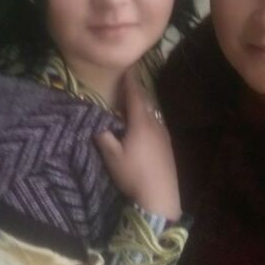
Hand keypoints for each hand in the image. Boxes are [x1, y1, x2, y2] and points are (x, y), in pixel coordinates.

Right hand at [95, 67, 180, 220]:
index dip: (130, 81)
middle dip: (136, 91)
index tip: (128, 67)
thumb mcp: (112, 157)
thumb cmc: (133, 174)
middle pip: (145, 103)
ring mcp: (164, 136)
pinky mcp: (168, 147)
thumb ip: (103, 137)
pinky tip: (143, 127)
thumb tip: (97, 124)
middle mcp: (155, 124)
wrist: (160, 197)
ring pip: (152, 114)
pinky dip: (147, 119)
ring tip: (132, 104)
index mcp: (141, 123)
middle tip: (128, 82)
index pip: (135, 95)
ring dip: (142, 106)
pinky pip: (156, 125)